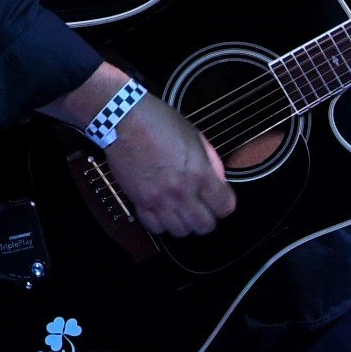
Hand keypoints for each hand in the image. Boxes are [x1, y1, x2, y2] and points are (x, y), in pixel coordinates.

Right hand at [103, 91, 236, 237]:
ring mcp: (159, 200)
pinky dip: (162, 223)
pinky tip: (162, 210)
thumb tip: (219, 181)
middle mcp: (181, 192)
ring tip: (181, 210)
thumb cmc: (161, 122)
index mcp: (200, 173)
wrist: (125, 120)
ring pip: (180, 231)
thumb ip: (211, 161)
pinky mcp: (139, 202)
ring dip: (184, 222)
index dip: (224, 203)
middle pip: (205, 226)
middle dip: (207, 217)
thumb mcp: (195, 136)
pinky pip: (155, 227)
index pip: (225, 207)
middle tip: (201, 206)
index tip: (218, 198)